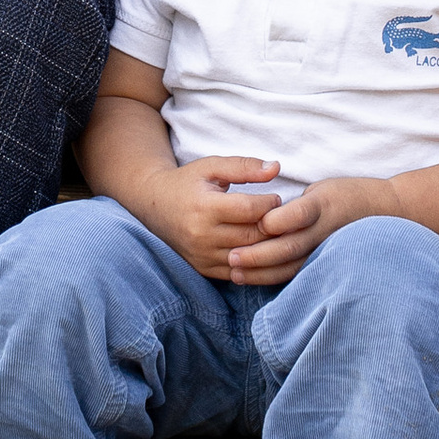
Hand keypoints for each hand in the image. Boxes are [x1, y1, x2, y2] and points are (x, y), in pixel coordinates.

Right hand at [123, 153, 292, 279]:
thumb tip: (276, 168)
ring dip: (269, 247)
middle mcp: (202, 235)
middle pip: (253, 236)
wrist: (154, 205)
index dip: (271, 203)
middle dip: (275, 227)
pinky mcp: (203, 269)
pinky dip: (255, 264)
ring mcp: (202, 256)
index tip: (276, 198)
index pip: (250, 209)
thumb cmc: (187, 182)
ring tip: (277, 233)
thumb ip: (244, 166)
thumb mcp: (212, 166)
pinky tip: (264, 250)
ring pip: (249, 257)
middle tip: (284, 217)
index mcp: (204, 207)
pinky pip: (239, 273)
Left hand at [223, 173, 374, 284]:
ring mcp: (325, 249)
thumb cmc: (343, 196)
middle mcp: (324, 230)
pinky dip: (273, 278)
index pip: (299, 214)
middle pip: (290, 245)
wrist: (381, 212)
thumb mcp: (321, 190)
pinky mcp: (323, 262)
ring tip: (235, 273)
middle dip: (259, 254)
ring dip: (261, 272)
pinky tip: (252, 279)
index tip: (256, 222)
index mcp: (322, 205)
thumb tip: (265, 219)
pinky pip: (296, 273)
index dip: (275, 220)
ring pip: (291, 265)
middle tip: (232, 257)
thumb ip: (296, 205)